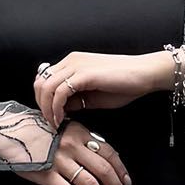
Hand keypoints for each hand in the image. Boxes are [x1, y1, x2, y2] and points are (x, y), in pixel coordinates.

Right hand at [21, 117, 130, 184]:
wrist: (7, 133)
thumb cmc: (36, 132)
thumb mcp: (63, 128)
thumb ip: (82, 140)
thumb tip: (104, 157)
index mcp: (79, 133)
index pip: (109, 153)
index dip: (121, 170)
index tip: (127, 182)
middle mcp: (72, 146)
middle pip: (103, 170)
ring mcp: (59, 161)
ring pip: (89, 183)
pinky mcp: (46, 175)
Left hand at [32, 50, 167, 128]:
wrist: (144, 74)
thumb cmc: (123, 84)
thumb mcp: (93, 95)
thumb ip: (76, 100)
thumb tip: (61, 110)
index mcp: (72, 63)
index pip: (44, 79)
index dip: (43, 100)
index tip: (50, 116)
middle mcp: (70, 61)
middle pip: (40, 82)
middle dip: (41, 105)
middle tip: (50, 122)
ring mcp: (76, 65)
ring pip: (46, 87)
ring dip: (47, 109)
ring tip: (55, 123)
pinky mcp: (83, 74)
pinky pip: (59, 92)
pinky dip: (57, 108)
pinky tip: (62, 119)